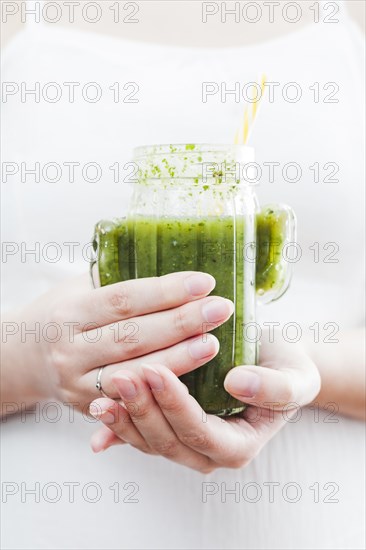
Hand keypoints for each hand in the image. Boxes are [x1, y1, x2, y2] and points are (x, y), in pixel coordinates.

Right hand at [2, 272, 233, 412]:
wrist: (25, 357)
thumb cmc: (62, 313)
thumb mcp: (79, 288)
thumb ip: (115, 281)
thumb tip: (172, 260)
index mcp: (69, 312)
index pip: (124, 300)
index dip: (166, 291)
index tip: (204, 282)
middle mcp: (69, 350)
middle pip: (133, 337)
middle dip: (181, 322)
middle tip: (220, 309)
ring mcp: (78, 384)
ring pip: (135, 373)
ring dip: (178, 359)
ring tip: (213, 342)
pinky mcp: (89, 407)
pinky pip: (131, 401)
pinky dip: (161, 390)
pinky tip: (192, 378)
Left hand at [89, 337, 320, 472]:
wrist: (272, 364)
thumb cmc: (285, 370)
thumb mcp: (295, 377)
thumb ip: (274, 388)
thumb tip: (237, 384)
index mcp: (238, 446)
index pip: (200, 432)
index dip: (176, 405)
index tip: (156, 370)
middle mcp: (208, 453)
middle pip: (167, 440)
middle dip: (143, 410)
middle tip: (123, 375)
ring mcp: (186, 444)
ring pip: (148, 441)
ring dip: (124, 416)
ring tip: (104, 389)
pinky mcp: (169, 429)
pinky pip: (139, 433)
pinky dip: (117, 425)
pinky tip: (96, 411)